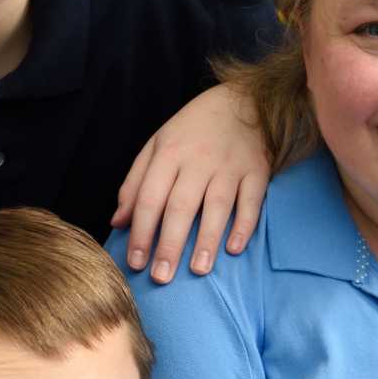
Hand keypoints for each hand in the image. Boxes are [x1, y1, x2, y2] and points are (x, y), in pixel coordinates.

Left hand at [111, 83, 269, 282]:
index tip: (135, 263)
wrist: (245, 100)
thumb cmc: (194, 129)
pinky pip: (251, 202)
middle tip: (161, 277)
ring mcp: (230, 167)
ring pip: (217, 207)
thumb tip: (119, 221)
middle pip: (181, 208)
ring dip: (207, 240)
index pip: (150, 198)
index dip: (141, 232)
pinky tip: (234, 248)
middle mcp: (198, 161)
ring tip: (198, 270)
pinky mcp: (258, 171)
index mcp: (169, 154)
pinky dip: (244, 225)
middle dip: (169, 245)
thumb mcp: (157, 145)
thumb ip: (135, 183)